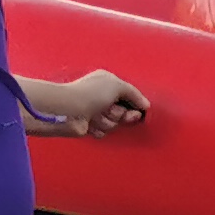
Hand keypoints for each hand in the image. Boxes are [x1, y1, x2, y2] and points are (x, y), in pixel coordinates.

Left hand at [22, 70, 147, 136]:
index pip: (129, 95)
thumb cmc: (89, 94)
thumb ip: (134, 94)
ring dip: (108, 121)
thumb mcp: (117, 86)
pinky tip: (91, 123)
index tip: (139, 109)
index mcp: (107, 82)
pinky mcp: (89, 125)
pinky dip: (99, 129)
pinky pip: (103, 131)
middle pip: (124, 111)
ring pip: (114, 123)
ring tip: (98, 116)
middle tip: (119, 114)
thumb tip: (145, 105)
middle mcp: (101, 96)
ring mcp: (95, 111)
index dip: (135, 103)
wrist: (68, 111)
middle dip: (122, 115)